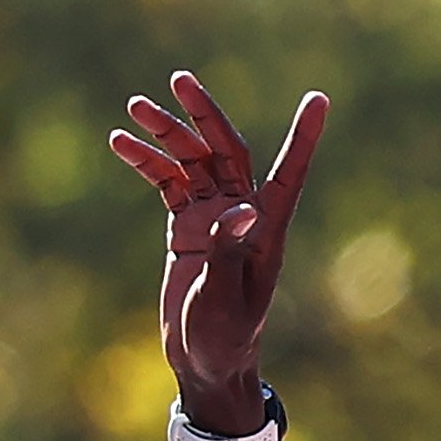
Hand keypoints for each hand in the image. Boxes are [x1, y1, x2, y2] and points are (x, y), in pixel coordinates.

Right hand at [108, 73, 328, 433]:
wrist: (205, 360)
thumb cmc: (225, 337)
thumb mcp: (225, 297)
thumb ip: (228, 251)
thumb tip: (240, 209)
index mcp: (267, 229)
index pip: (289, 172)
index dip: (303, 135)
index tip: (318, 98)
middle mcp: (244, 216)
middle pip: (227, 152)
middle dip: (205, 116)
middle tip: (179, 79)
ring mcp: (214, 218)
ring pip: (194, 162)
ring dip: (167, 134)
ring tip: (135, 109)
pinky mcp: (188, 227)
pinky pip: (168, 183)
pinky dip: (148, 162)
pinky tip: (121, 142)